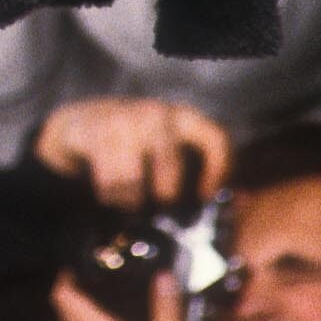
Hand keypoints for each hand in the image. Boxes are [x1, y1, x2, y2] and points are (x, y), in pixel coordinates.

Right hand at [34, 97, 230, 208]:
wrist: (79, 126)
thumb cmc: (135, 147)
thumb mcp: (168, 155)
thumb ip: (202, 176)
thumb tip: (240, 200)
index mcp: (182, 119)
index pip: (214, 139)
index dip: (217, 171)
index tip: (207, 196)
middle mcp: (156, 114)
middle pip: (170, 167)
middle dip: (163, 196)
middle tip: (157, 206)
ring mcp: (123, 118)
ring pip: (132, 180)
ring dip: (130, 200)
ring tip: (129, 201)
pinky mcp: (94, 130)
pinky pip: (106, 179)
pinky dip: (110, 196)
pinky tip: (110, 194)